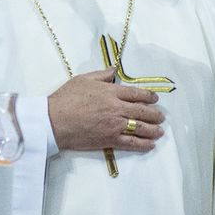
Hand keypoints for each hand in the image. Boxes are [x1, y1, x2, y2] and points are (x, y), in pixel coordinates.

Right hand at [48, 67, 166, 152]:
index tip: (155, 99)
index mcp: (111, 92)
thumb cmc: (66, 98)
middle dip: (155, 114)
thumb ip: (102, 74)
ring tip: (160, 131)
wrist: (54, 121)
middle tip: (161, 117)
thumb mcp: (83, 79)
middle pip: (142, 111)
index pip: (136, 93)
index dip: (149, 96)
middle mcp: (117, 108)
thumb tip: (114, 69)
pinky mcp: (109, 140)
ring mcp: (115, 125)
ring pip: (141, 128)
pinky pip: (131, 143)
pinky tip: (150, 145)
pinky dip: (143, 144)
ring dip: (153, 130)